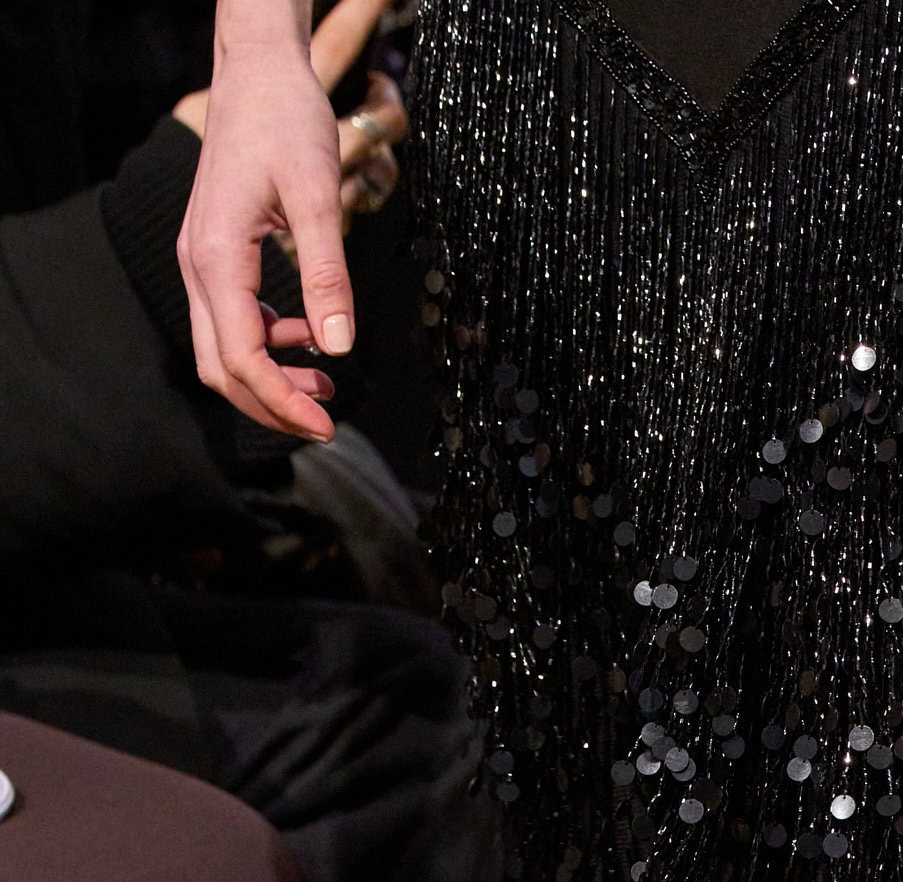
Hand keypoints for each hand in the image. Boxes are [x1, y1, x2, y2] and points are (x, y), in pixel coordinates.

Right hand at [177, 0, 394, 439]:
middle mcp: (198, 264)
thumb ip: (327, 271)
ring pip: (224, 348)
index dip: (281, 402)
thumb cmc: (285, 119)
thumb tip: (340, 344)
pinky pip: (233, 319)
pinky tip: (308, 337)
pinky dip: (268, 342)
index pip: (241, 357)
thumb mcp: (316, 194)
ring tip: (326, 384)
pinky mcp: (216, 254)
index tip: (325, 425)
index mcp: (217, 257)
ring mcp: (202, 260)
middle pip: (221, 367)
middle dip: (271, 404)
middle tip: (325, 422)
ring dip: (271, 377)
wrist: (257, 71)